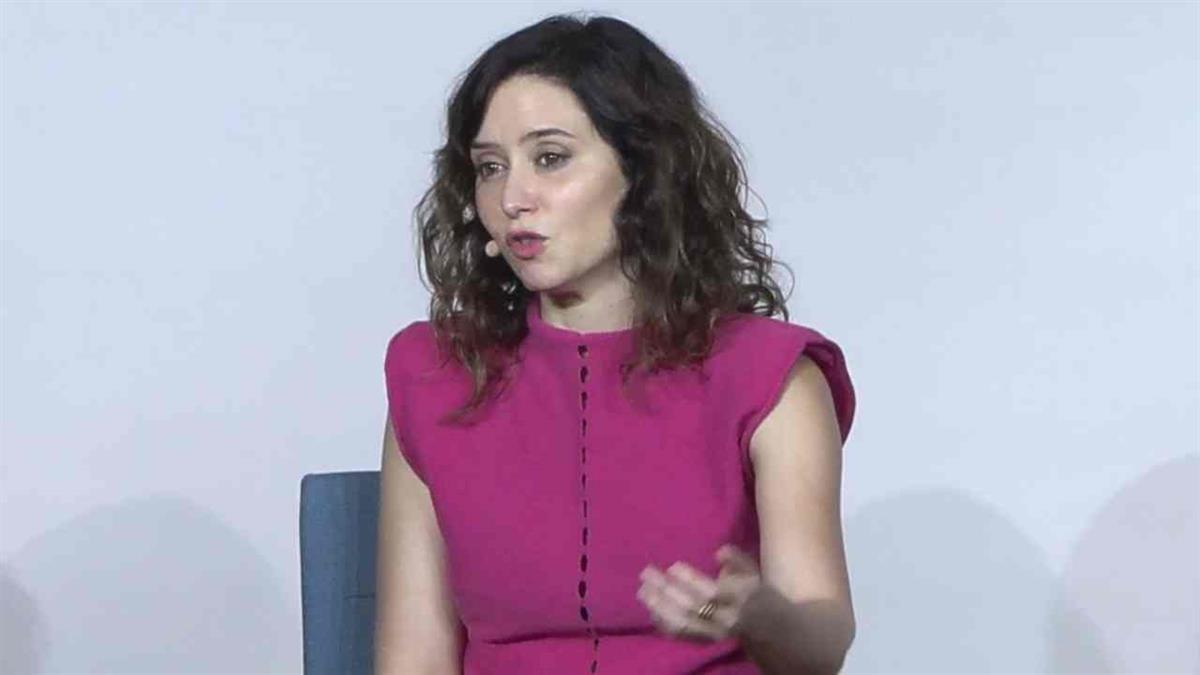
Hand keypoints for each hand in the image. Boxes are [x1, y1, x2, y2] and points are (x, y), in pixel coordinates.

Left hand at [636, 544, 763, 641]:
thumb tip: (720, 551)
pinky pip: (678, 635)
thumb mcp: (750, 569)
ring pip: (682, 624)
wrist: (762, 625)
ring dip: (659, 607)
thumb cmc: (751, 589)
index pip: (712, 593)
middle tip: (647, 573)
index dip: (691, 580)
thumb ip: (736, 559)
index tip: (673, 566)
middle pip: (691, 608)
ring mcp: (712, 634)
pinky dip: (661, 622)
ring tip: (643, 590)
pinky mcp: (702, 642)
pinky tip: (650, 607)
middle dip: (667, 590)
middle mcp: (725, 619)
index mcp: (739, 598)